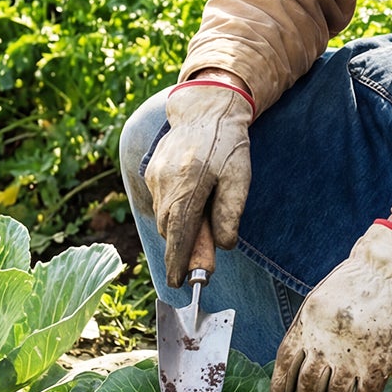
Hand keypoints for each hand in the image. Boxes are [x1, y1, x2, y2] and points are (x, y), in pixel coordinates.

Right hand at [143, 76, 253, 287]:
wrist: (205, 109)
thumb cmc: (228, 144)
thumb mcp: (240, 177)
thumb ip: (230, 212)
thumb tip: (223, 246)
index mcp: (190, 185)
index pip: (180, 234)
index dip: (178, 261)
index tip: (178, 282)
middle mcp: (166, 183)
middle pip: (170, 230)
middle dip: (182, 250)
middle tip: (201, 265)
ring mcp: (155, 177)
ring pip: (163, 218)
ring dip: (179, 230)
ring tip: (201, 224)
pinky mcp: (151, 173)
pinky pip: (160, 203)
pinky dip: (173, 213)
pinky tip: (190, 203)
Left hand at [271, 222, 391, 391]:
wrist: (390, 273)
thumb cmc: (354, 285)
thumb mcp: (318, 302)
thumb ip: (306, 333)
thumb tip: (298, 369)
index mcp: (307, 326)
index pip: (285, 366)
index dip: (280, 390)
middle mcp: (326, 343)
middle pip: (307, 390)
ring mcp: (352, 356)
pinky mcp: (379, 364)